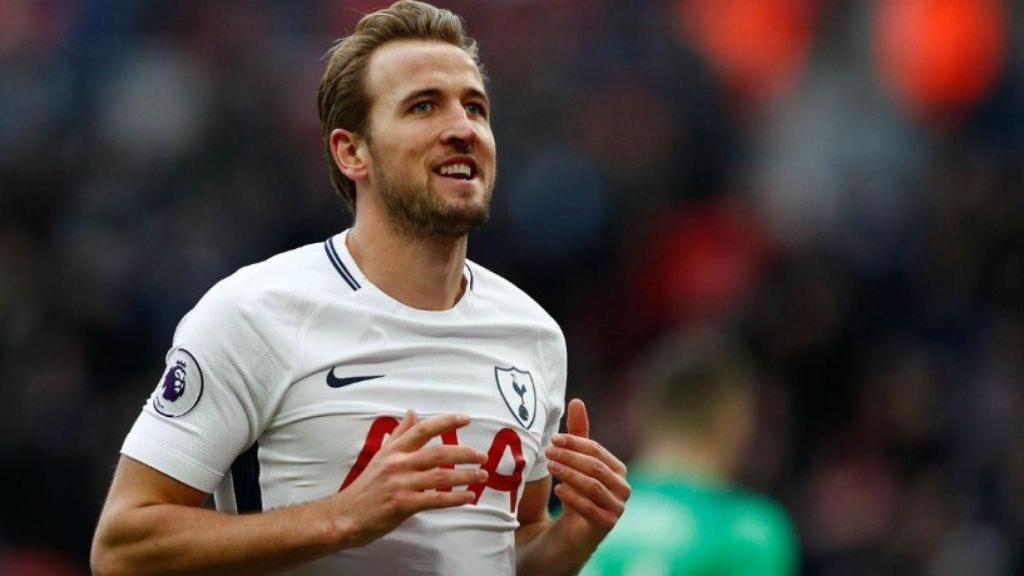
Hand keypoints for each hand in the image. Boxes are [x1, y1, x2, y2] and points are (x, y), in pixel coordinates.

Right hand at [331, 411, 487, 546]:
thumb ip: (399, 435)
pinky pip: (435, 499)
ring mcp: (400, 484)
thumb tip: (412, 412)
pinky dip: (454, 498)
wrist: (345, 515)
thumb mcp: (381, 456)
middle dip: (464, 453)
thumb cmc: (366, 486)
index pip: (422, 430)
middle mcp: (398, 464)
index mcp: (393, 450)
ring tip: (482, 476)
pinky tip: (468, 497)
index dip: (446, 422)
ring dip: (465, 476)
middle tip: (483, 455)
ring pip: (440, 476)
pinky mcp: (402, 504)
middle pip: (438, 453)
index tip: (466, 418)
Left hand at [545, 399, 629, 556]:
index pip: (596, 451)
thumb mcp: (574, 463)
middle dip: (570, 457)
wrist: (571, 534)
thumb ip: (577, 435)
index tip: (553, 438)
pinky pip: (591, 508)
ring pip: (594, 486)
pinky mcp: (607, 525)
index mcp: (617, 469)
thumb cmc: (575, 493)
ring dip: (570, 474)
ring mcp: (617, 508)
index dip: (575, 442)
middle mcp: (622, 488)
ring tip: (551, 467)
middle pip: (595, 467)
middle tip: (548, 451)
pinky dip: (573, 497)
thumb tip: (576, 400)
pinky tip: (558, 489)